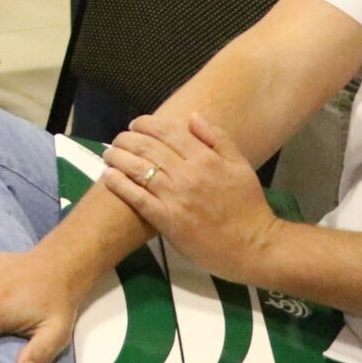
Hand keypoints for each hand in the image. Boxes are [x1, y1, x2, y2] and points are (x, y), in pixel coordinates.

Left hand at [99, 111, 281, 283]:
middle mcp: (186, 174)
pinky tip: (108, 176)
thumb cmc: (247, 205)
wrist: (253, 246)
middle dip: (127, 138)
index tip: (136, 124)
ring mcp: (174, 197)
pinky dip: (119, 184)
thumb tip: (192, 116)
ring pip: (137, 169)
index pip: (167, 131)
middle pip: (147, 147)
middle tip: (119, 139)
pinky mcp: (166, 220)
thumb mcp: (240, 165)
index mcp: (205, 158)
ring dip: (117, 157)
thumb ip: (217, 138)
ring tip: (109, 154)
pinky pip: (136, 197)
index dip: (146, 124)